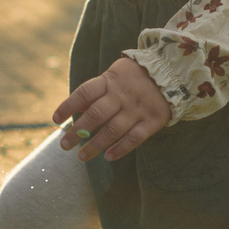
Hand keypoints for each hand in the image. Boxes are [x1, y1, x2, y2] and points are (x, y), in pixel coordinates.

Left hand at [52, 58, 170, 161]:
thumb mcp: (114, 75)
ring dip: (95, 145)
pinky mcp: (152, 120)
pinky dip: (121, 149)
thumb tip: (75, 109)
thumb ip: (96, 91)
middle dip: (78, 132)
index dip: (68, 106)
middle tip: (64, 146)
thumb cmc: (135, 76)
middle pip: (96, 115)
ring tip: (81, 156)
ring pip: (113, 130)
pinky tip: (108, 157)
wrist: (172, 72)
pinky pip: (134, 138)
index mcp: (110, 81)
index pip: (84, 93)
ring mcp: (138, 109)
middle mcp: (122, 95)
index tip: (55, 120)